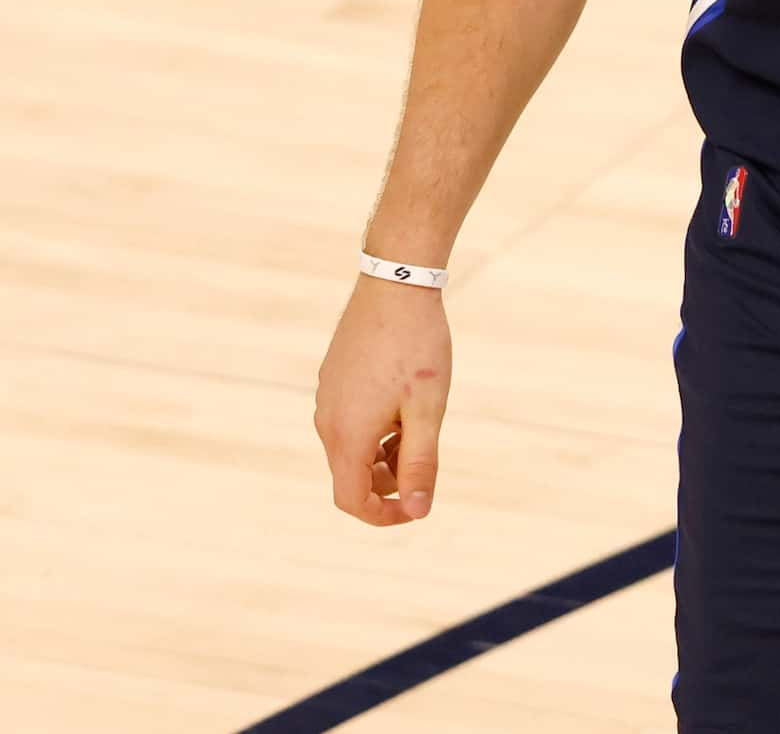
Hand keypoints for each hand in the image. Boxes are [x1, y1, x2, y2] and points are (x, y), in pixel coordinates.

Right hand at [314, 275, 451, 524]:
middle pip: (352, 476)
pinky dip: (376, 430)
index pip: (350, 500)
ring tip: (421, 427)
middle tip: (428, 462)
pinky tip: (406, 405)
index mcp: (347, 434)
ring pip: (352, 448)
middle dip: (389, 483)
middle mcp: (327, 421)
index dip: (381, 516)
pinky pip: (350, 422)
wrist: (396, 287)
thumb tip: (417, 512)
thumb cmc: (418, 348)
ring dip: (384, 455)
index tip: (416, 510)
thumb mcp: (428, 411)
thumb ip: (420, 463)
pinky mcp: (333, 380)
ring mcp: (327, 399)